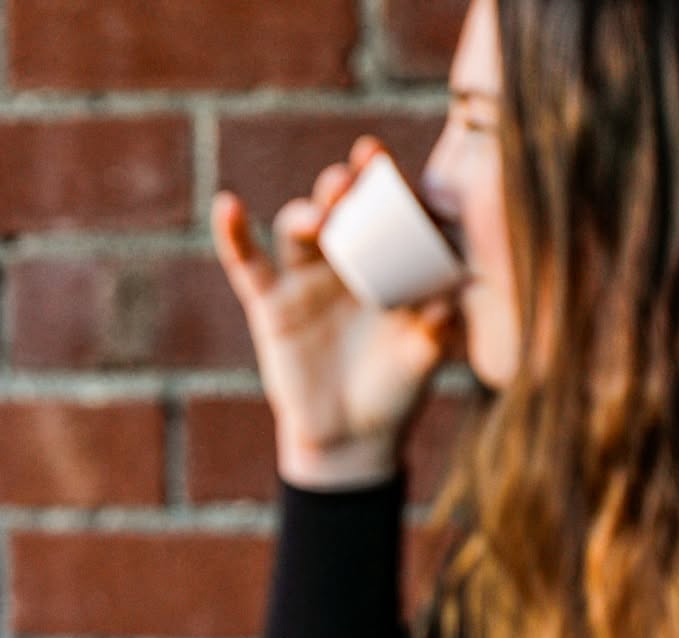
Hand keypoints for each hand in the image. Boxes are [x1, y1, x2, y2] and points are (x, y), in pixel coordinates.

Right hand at [211, 137, 460, 489]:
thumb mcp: (421, 360)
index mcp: (388, 261)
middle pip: (341, 208)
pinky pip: (247, 265)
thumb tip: (452, 302)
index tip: (383, 161)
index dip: (386, 183)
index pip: (387, 211)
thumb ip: (437, 330)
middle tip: (351, 179)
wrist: (350, 436)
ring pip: (298, 230)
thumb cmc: (395, 391)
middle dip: (344, 188)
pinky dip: (233, 236)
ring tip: (317, 217)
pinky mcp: (271, 305)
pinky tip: (226, 205)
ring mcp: (306, 279)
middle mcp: (346, 259)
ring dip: (305, 214)